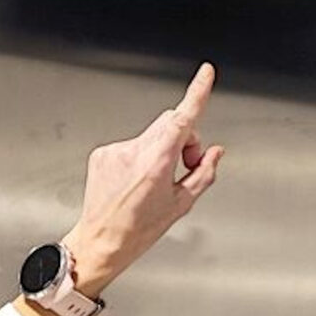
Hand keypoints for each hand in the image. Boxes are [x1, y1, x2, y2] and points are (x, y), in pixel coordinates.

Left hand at [66, 63, 225, 294]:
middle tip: (186, 165)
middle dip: (184, 139)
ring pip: (151, 135)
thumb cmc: (137, 231)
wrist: (101, 241)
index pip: (183, 119)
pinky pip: (131, 145)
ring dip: (161, 150)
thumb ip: (203, 174)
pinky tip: (136, 181)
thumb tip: (214, 154)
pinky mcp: (102, 154)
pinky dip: (140, 157)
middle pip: (170, 124)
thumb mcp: (181, 205)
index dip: (197, 93)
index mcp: (156, 164)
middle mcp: (133, 152)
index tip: (205, 74)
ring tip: (157, 181)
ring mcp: (114, 151)